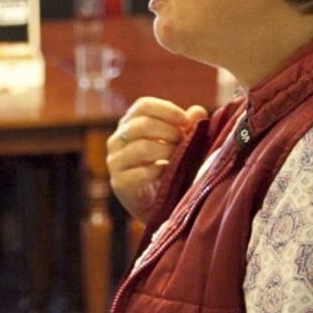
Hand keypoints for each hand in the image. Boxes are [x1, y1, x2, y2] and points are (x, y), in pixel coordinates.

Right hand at [108, 97, 208, 219]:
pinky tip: (169, 174)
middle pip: (141, 124)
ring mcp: (115, 162)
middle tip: (185, 142)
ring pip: (142, 147)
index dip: (167, 110)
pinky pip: (142, 172)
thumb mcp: (181, 144)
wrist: (158, 207)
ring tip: (179, 159)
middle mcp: (116, 140)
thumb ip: (188, 127)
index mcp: (129, 125)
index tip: (187, 121)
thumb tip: (198, 111)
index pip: (143, 106)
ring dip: (167, 151)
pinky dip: (161, 172)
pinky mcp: (119, 183)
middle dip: (169, 132)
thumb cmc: (170, 170)